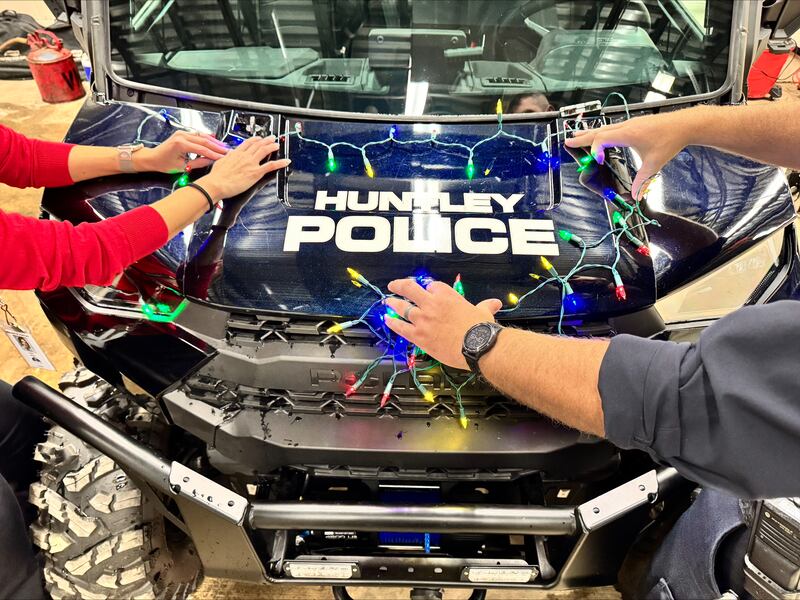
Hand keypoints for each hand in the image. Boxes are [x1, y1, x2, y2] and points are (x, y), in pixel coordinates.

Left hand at [135, 130, 229, 172]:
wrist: (153, 158)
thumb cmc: (164, 163)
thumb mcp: (182, 167)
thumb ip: (198, 162)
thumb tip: (211, 160)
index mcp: (180, 144)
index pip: (202, 149)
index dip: (214, 154)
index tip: (223, 158)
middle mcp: (182, 136)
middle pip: (204, 140)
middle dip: (217, 146)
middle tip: (227, 151)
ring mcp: (182, 133)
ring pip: (202, 136)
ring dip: (213, 141)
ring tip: (223, 146)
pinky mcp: (183, 133)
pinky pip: (198, 134)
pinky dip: (207, 138)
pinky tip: (215, 140)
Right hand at [197, 135, 289, 200]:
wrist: (216, 184)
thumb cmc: (216, 177)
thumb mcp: (220, 162)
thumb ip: (227, 158)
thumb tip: (229, 155)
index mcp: (236, 153)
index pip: (248, 143)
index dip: (255, 139)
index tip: (259, 138)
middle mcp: (244, 156)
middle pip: (258, 145)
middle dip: (266, 140)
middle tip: (271, 138)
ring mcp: (251, 163)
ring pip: (264, 151)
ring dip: (272, 146)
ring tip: (277, 145)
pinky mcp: (256, 172)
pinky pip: (271, 166)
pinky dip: (280, 163)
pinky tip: (286, 161)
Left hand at [383, 279, 501, 369]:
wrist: (478, 346)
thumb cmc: (481, 329)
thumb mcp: (484, 312)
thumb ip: (486, 306)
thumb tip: (494, 303)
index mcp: (447, 296)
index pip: (432, 286)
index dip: (428, 287)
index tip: (426, 290)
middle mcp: (432, 304)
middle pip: (410, 289)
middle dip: (400, 286)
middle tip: (394, 285)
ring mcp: (423, 319)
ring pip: (402, 307)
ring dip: (393, 303)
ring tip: (387, 301)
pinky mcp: (419, 335)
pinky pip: (401, 327)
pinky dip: (393, 323)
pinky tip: (387, 320)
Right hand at [565, 112, 689, 199]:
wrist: (684, 124)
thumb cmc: (669, 140)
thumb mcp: (654, 164)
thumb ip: (643, 181)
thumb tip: (636, 196)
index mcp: (627, 134)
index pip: (602, 139)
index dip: (596, 150)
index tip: (597, 161)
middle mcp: (625, 126)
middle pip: (598, 131)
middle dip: (582, 138)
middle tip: (568, 141)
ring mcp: (629, 124)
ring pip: (604, 128)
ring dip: (590, 133)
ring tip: (578, 136)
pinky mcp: (634, 124)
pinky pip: (612, 127)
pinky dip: (602, 132)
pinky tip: (601, 136)